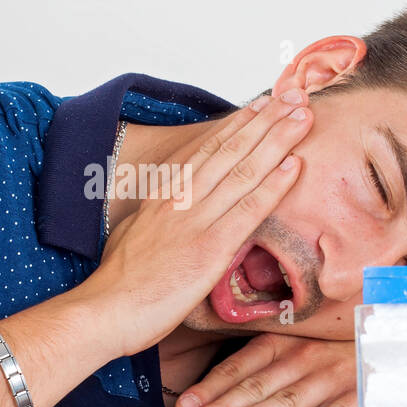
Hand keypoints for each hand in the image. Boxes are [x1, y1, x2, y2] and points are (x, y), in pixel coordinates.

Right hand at [78, 89, 311, 357]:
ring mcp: (195, 221)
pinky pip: (248, 211)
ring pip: (244, 171)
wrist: (103, 311)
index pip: (205, 151)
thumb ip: (152, 222)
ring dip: (277, 141)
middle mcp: (180, 200)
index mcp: (163, 197)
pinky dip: (273, 186)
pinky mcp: (209, 249)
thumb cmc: (116, 285)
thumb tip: (159, 217)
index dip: (236, 125)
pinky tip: (294, 165)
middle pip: (229, 150)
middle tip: (293, 96)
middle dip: (265, 120)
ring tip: (303, 116)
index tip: (259, 105)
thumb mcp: (130, 238)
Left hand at [174, 332, 358, 406]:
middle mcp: (304, 357)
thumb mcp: (293, 342)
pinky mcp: (363, 393)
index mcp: (282, 343)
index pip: (239, 367)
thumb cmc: (331, 345)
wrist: (392, 338)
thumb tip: (210, 395)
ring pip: (291, 399)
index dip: (210, 387)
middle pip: (257, 385)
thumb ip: (258, 363)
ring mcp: (334, 375)